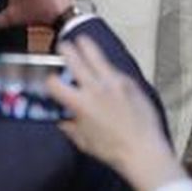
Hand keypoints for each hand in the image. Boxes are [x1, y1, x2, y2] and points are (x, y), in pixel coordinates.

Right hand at [49, 35, 185, 190]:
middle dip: (67, 51)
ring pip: (99, 59)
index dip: (48, 81)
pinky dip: (107, 68)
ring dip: (89, 48)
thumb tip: (62, 120)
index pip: (55, 84)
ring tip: (83, 40)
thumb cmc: (112, 150)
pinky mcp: (131, 84)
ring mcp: (115, 83)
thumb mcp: (83, 140)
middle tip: (63, 44)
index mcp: (80, 103)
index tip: (48, 79)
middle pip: (77, 62)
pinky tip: (105, 68)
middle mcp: (96, 88)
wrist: (142, 148)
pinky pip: (115, 71)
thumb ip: (69, 126)